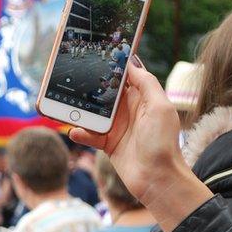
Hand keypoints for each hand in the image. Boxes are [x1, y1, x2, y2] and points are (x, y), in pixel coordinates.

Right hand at [69, 56, 210, 227]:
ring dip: (81, 109)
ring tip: (68, 105)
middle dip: (91, 85)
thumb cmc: (163, 143)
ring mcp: (117, 126)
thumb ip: (147, 83)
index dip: (113, 64)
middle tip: (74, 76)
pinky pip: (89, 133)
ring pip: (93, 111)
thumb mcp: (161, 107)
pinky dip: (80, 132)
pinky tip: (75, 131)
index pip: (125, 75)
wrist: (157, 180)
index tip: (97, 52)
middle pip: (105, 91)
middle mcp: (129, 110)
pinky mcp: (107, 143)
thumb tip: (131, 61)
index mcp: (143, 98)